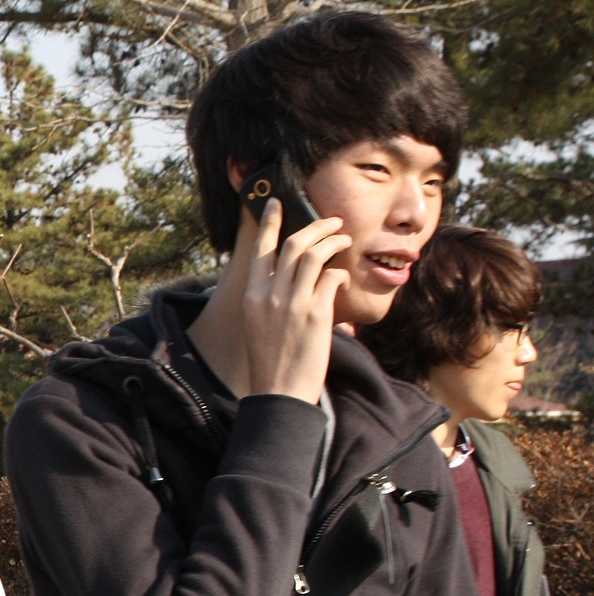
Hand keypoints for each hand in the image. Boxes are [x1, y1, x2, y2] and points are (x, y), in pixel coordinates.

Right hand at [211, 197, 350, 403]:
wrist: (279, 392)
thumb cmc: (271, 362)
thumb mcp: (260, 325)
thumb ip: (271, 299)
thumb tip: (289, 279)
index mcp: (251, 296)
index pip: (261, 249)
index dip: (270, 222)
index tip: (277, 203)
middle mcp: (269, 295)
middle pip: (292, 245)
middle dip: (315, 226)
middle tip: (331, 221)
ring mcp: (292, 303)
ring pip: (314, 256)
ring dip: (333, 242)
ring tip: (344, 239)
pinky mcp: (316, 314)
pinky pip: (332, 278)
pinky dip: (340, 273)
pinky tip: (344, 279)